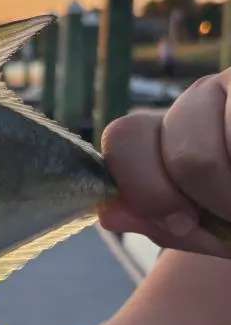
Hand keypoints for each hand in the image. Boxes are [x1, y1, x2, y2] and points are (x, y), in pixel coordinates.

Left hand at [99, 67, 230, 257]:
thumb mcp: (208, 227)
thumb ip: (160, 221)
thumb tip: (107, 213)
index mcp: (167, 128)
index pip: (124, 137)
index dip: (147, 189)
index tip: (181, 223)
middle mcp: (202, 96)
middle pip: (186, 155)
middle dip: (215, 203)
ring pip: (216, 153)